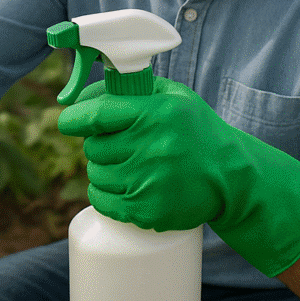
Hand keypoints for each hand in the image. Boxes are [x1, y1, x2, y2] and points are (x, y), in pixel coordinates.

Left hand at [57, 78, 299, 276]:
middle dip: (98, 144)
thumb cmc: (195, 130)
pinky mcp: (147, 211)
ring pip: (96, 174)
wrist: (232, 178)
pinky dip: (104, 194)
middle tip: (118, 144)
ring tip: (127, 164)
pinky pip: (103, 201)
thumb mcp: (171, 96)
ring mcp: (148, 182)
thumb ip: (127, 89)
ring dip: (102, 169)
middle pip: (93, 147)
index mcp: (156, 114)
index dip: (74, 118)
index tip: (67, 121)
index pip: (96, 115)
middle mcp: (151, 148)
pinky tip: (122, 185)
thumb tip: (79, 96)